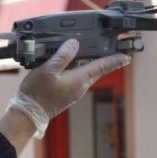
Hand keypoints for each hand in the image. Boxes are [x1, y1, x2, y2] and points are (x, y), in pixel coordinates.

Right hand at [13, 40, 130, 136]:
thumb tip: (74, 44)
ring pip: (85, 73)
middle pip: (96, 69)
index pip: (102, 66)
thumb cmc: (37, 93)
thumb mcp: (48, 70)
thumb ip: (63, 56)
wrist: (29, 114)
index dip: (115, 60)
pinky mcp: (66, 94)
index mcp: (79, 79)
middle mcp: (80, 86)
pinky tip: (67, 65)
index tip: (127, 56)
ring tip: (84, 52)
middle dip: (103, 60)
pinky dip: (76, 70)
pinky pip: (76, 78)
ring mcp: (73, 92)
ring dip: (87, 63)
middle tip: (109, 50)